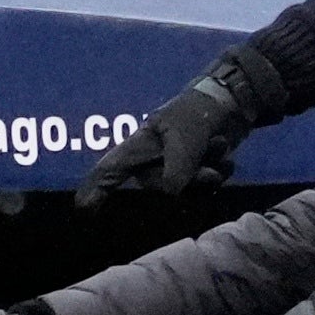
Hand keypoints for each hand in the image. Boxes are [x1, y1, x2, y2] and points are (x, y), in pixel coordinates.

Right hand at [75, 71, 243, 203]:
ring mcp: (171, 174)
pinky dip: (218, 175)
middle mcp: (150, 165)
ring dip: (207, 174)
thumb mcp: (185, 133)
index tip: (82, 210)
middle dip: (187, 179)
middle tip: (209, 165)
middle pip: (156, 189)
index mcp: (138, 147)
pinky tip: (224, 159)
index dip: (94, 190)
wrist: (232, 104)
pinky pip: (201, 193)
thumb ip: (178, 165)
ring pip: (182, 193)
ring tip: (218, 147)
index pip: (108, 171)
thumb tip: (172, 193)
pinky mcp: (192, 181)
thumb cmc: (197, 111)